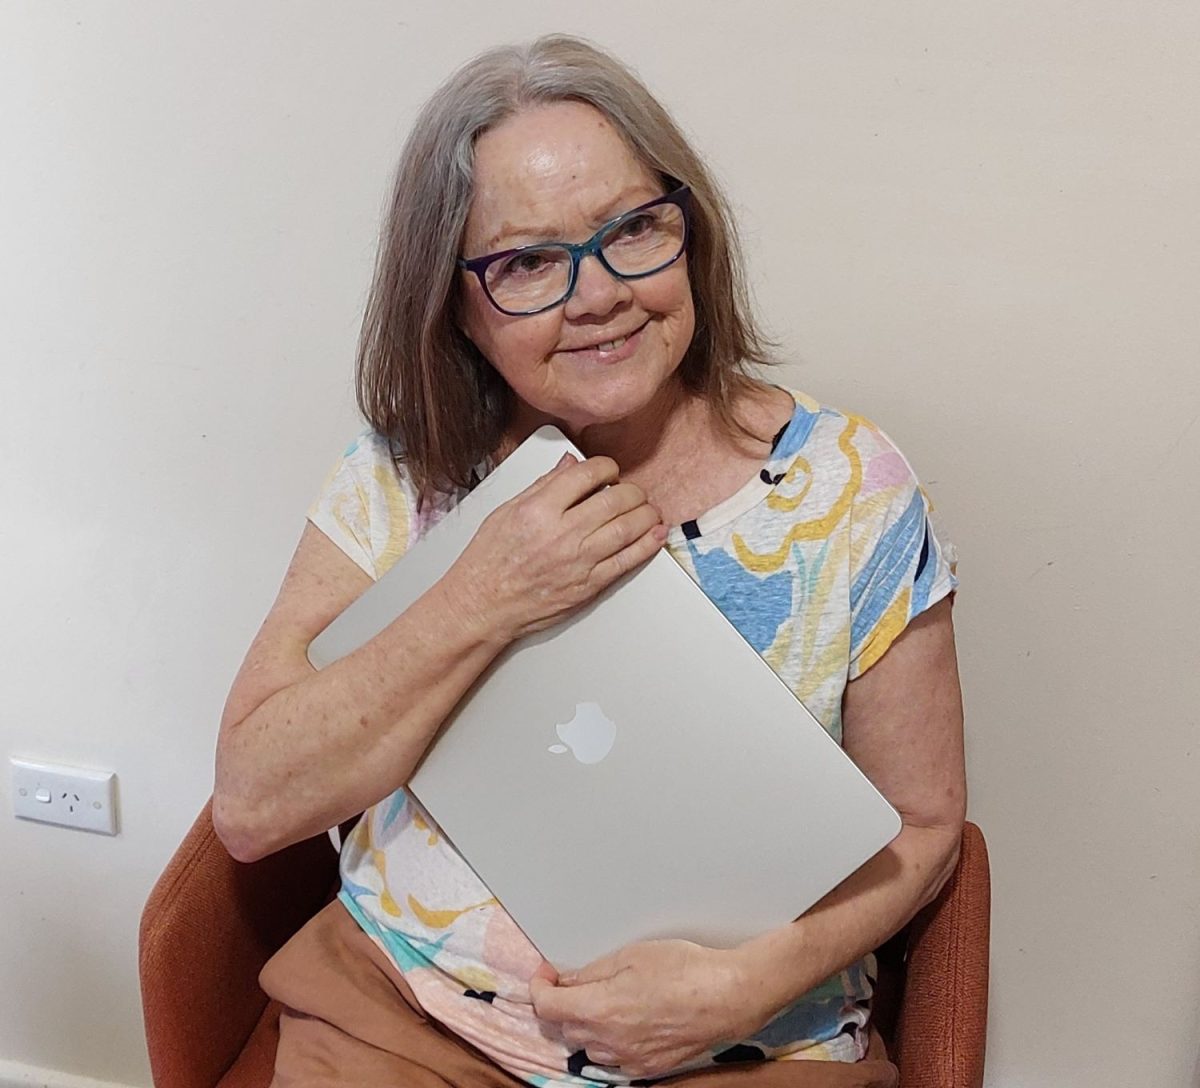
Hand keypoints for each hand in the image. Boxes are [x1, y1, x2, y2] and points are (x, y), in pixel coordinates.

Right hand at [446, 453, 666, 641]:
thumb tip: (569, 464)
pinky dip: (648, 545)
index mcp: (539, 510)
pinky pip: (627, 561)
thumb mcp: (506, 511)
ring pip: (628, 527)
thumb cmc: (488, 561)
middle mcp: (562, 533)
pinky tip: (656, 534)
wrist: (483, 605)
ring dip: (646, 514)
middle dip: (631, 490)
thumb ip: (542, 486)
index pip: (586, 474)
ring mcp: (579, 561)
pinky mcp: (589, 585)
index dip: (606, 467)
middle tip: (632, 491)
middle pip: (615, 499)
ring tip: (648, 509)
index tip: (609, 471)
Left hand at [528, 940, 763, 1079]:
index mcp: (600, 1010)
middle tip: (574, 982)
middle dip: (562, 1005)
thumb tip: (566, 979)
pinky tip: (626, 1020)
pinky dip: (609, 1041)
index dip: (540, 988)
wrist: (727, 996)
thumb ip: (592, 972)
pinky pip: (614, 1058)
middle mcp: (610, 1041)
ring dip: (585, 1025)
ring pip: (588, 1047)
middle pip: (565, 1029)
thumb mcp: (631, 955)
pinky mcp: (648, 1067)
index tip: (546, 974)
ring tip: (604, 1000)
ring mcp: (629, 1059)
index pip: (548, 1008)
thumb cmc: (684, 969)